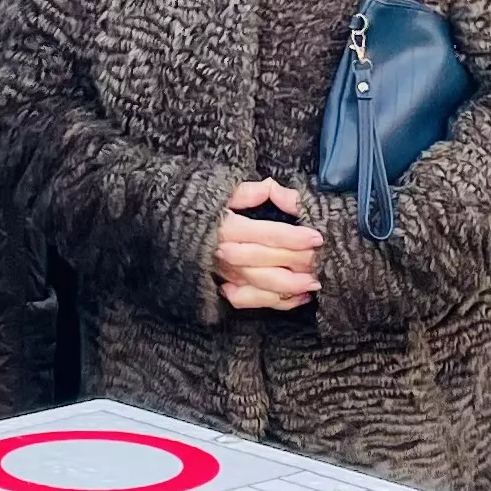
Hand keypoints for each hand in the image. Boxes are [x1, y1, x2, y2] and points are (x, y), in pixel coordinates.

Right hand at [212, 179, 322, 311]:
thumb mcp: (222, 191)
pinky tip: (299, 298)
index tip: (317, 237)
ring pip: (260, 285)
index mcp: (227, 228)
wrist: (169, 229)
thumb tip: (273, 187)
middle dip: (297, 262)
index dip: (293, 237)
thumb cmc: (201, 208)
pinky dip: (276, 302)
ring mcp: (224, 274)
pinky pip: (250, 300)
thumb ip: (250, 191)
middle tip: (322, 260)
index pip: (266, 234)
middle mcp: (225, 254)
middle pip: (267, 261)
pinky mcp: (222, 288)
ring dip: (290, 286)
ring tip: (315, 283)